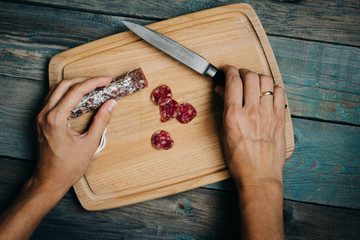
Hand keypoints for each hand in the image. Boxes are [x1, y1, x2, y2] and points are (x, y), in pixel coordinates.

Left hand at [35, 76, 117, 193]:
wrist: (50, 180)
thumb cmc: (68, 166)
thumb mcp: (89, 144)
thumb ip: (101, 121)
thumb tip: (112, 103)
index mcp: (56, 119)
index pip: (76, 91)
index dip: (94, 82)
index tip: (107, 80)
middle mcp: (45, 114)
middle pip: (65, 85)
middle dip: (84, 80)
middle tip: (101, 81)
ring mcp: (41, 117)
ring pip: (57, 89)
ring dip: (75, 84)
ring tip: (92, 86)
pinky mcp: (41, 120)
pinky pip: (53, 98)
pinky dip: (67, 93)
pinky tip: (78, 96)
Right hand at [215, 65, 285, 189]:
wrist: (259, 175)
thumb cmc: (238, 159)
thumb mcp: (224, 132)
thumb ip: (224, 107)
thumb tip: (221, 89)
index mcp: (234, 116)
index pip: (233, 81)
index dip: (228, 70)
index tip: (226, 69)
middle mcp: (252, 112)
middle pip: (250, 76)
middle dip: (242, 71)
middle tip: (239, 75)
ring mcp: (268, 114)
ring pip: (266, 80)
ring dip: (257, 77)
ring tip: (253, 82)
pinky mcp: (280, 118)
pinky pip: (280, 92)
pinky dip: (272, 87)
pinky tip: (267, 92)